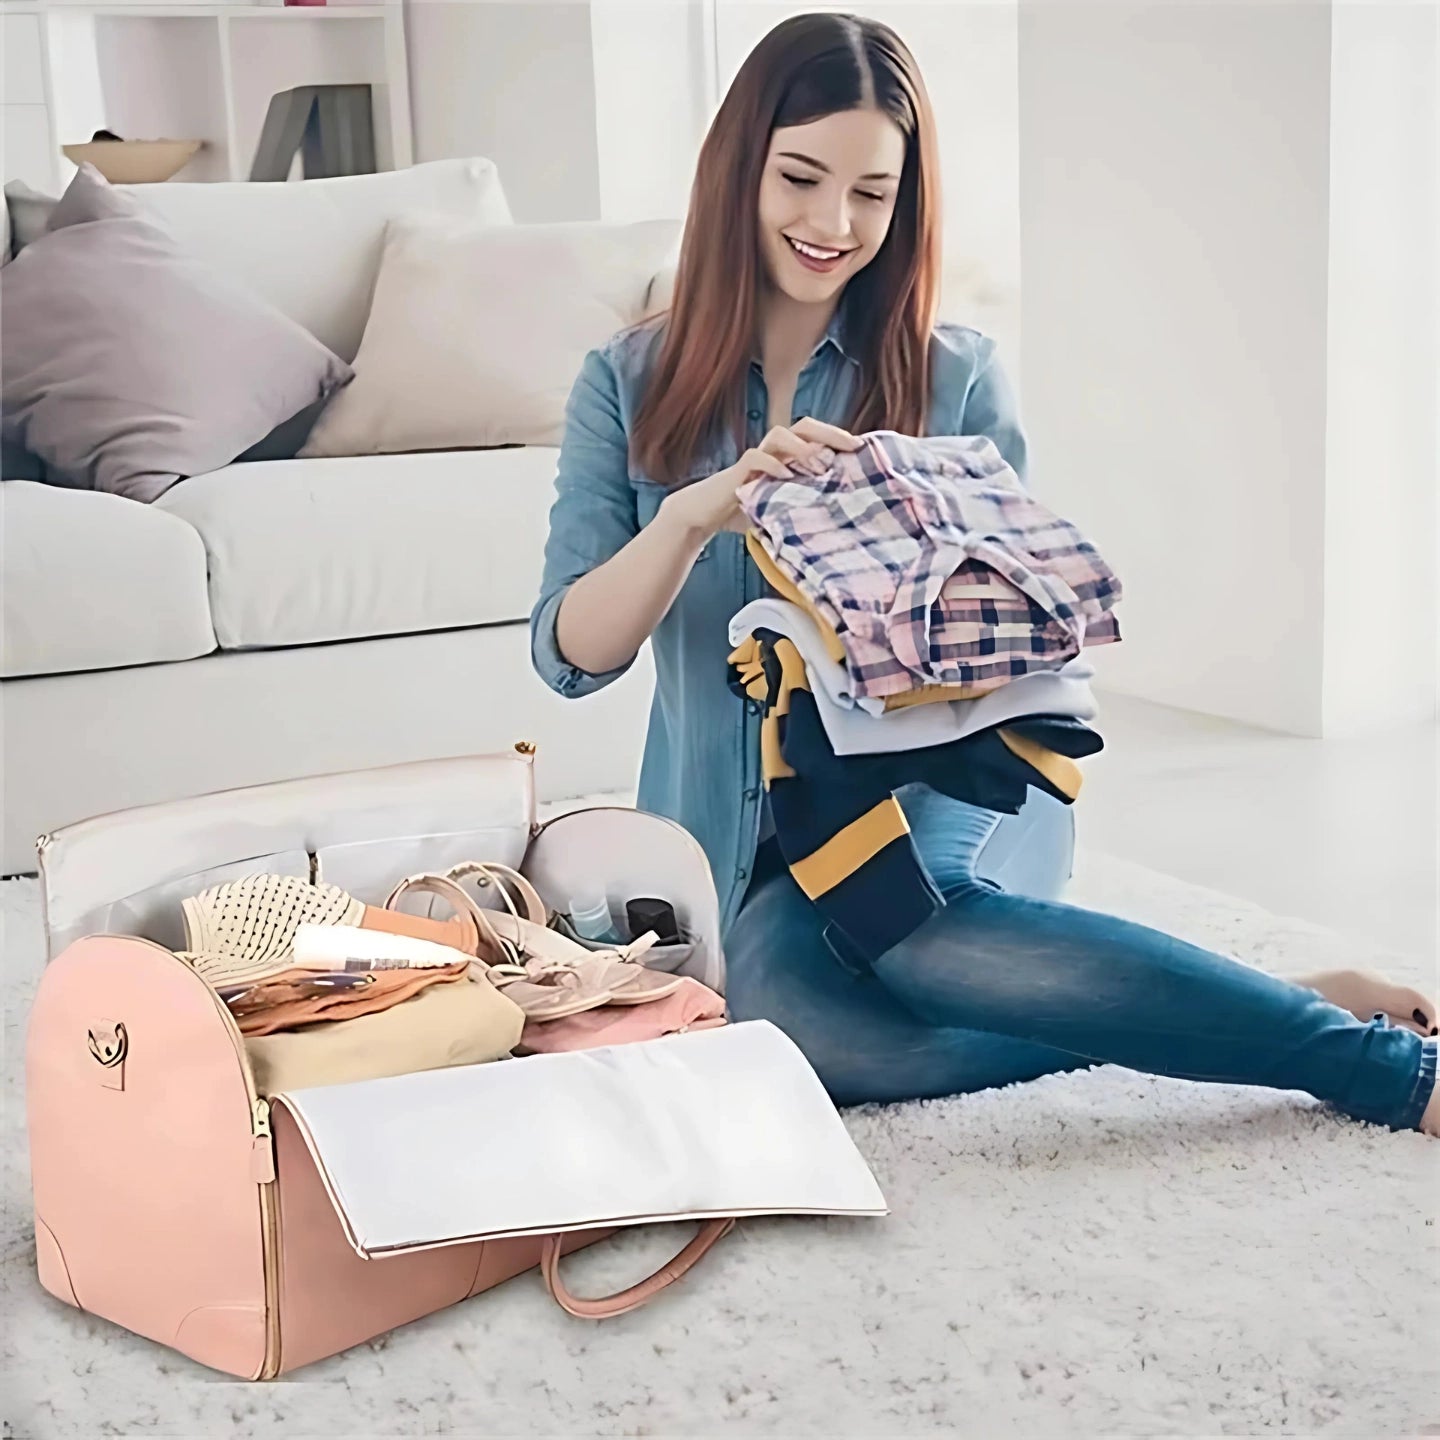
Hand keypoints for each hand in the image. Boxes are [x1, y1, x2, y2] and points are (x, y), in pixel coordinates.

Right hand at [659, 418, 861, 541]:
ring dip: (802, 445)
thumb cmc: (743, 512)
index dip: (838, 439)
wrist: (703, 515)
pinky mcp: (738, 471)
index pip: (815, 438)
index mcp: (786, 458)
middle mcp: (772, 453)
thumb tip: (840, 522)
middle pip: (803, 427)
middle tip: (851, 445)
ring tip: (819, 462)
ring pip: (780, 434)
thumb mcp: (781, 509)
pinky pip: (755, 457)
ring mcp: (755, 459)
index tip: (862, 450)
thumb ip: (803, 506)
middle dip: (829, 432)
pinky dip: (773, 464)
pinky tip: (786, 476)